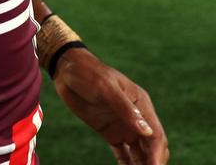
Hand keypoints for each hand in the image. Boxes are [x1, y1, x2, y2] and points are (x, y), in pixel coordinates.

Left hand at [52, 48, 168, 164]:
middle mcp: (136, 118)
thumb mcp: (106, 88)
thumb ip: (126, 109)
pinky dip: (128, 164)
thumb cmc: (89, 73)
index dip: (157, 154)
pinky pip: (123, 153)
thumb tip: (147, 132)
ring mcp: (124, 126)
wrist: (67, 70)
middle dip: (153, 162)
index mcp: (141, 105)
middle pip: (151, 147)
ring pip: (140, 152)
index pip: (155, 134)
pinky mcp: (110, 132)